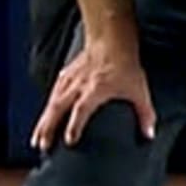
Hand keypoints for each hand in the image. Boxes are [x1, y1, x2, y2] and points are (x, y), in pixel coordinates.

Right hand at [33, 31, 155, 150]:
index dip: (74, 125)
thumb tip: (149, 134)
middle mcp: (78, 85)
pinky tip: (43, 119)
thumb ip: (145, 113)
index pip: (81, 109)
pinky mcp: (65, 75)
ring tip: (36, 140)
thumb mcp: (138, 90)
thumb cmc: (124, 65)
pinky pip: (53, 93)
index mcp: (95, 89)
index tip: (69, 141)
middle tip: (42, 146)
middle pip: (58, 108)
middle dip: (49, 128)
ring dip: (43, 122)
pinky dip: (47, 108)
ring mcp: (70, 80)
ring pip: (51, 103)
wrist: (111, 39)